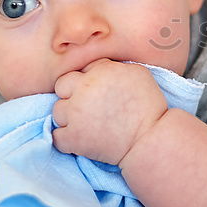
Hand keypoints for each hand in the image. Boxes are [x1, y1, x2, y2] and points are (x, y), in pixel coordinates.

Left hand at [51, 59, 167, 164]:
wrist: (150, 139)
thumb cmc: (149, 106)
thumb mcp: (138, 73)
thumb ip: (112, 66)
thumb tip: (97, 68)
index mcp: (99, 72)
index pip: (79, 70)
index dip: (86, 81)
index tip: (97, 93)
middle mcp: (83, 90)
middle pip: (61, 86)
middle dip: (71, 94)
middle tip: (88, 106)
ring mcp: (75, 115)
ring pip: (57, 112)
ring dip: (69, 118)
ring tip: (88, 124)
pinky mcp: (73, 138)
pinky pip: (56, 136)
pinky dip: (67, 140)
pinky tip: (81, 139)